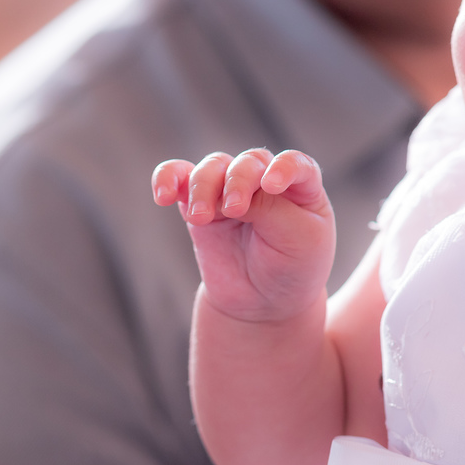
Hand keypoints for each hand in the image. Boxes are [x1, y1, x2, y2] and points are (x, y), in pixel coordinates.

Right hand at [152, 148, 334, 322]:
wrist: (264, 302)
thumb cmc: (293, 267)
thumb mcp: (298, 240)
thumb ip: (270, 209)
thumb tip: (227, 192)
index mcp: (301, 186)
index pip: (295, 163)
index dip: (283, 167)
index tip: (271, 185)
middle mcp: (265, 179)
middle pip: (248, 162)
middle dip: (238, 181)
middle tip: (233, 209)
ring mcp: (230, 189)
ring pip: (213, 167)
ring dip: (203, 186)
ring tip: (199, 218)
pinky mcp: (200, 203)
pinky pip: (179, 178)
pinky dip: (167, 178)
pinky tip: (163, 194)